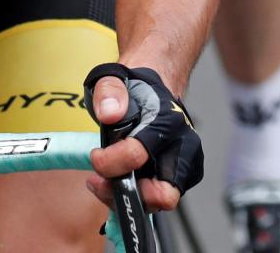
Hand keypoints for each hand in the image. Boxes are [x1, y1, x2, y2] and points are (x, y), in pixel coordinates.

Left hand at [82, 64, 203, 212]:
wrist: (156, 86)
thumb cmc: (137, 85)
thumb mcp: (114, 76)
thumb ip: (109, 91)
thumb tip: (110, 113)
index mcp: (167, 122)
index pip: (138, 155)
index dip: (109, 162)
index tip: (95, 156)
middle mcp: (182, 147)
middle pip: (163, 195)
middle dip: (129, 194)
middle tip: (103, 181)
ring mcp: (184, 165)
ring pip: (158, 202)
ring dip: (127, 197)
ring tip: (104, 179)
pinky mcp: (180, 177)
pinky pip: (156, 199)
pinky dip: (134, 195)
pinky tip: (118, 178)